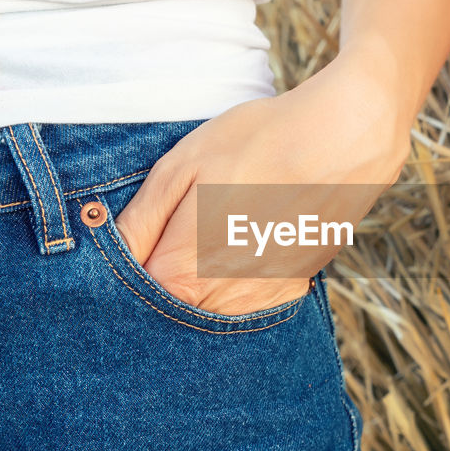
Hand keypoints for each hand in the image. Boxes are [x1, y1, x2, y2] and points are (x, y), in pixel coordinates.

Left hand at [113, 58, 410, 315]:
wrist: (345, 139)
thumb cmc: (258, 143)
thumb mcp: (181, 167)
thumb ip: (138, 224)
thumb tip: (104, 256)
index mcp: (182, 273)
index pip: (131, 299)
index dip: (118, 277)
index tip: (125, 250)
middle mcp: (221, 301)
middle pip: (168, 311)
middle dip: (158, 283)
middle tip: (172, 232)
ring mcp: (260, 301)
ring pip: (207, 309)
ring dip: (198, 285)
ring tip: (215, 230)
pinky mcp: (290, 291)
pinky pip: (246, 302)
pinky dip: (235, 282)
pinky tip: (246, 240)